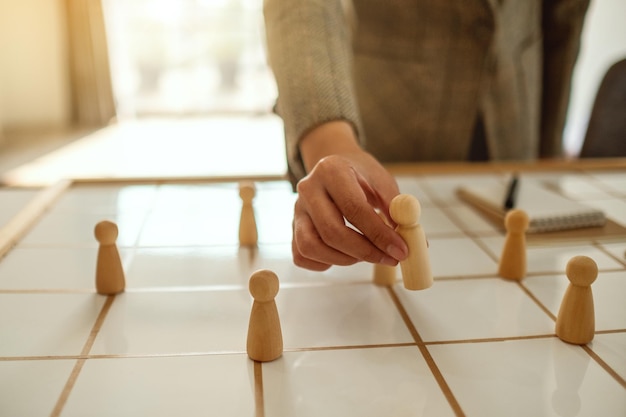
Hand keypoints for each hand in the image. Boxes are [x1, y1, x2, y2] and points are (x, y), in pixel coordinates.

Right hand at [292, 122, 408, 270]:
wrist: (334, 166)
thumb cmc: (361, 175)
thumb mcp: (382, 182)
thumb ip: (397, 210)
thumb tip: (417, 245)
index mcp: (331, 170)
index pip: (354, 208)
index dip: (379, 234)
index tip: (401, 250)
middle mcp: (308, 188)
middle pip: (331, 231)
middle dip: (364, 252)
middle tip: (389, 259)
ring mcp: (296, 210)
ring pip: (312, 246)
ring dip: (345, 259)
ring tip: (367, 253)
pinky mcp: (292, 227)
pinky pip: (302, 256)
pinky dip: (325, 263)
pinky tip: (345, 254)